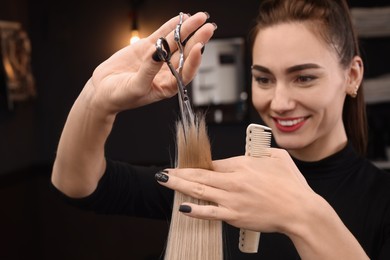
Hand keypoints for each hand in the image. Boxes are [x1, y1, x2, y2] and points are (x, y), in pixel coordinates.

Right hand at [86, 12, 215, 113]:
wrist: (102, 90)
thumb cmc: (120, 96)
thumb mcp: (136, 87)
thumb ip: (149, 71)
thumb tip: (158, 53)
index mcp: (168, 86)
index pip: (186, 72)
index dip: (193, 60)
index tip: (199, 47)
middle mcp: (167, 71)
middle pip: (185, 54)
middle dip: (197, 39)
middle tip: (208, 27)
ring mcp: (158, 58)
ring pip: (175, 42)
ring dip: (187, 29)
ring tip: (199, 18)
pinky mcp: (148, 48)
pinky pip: (162, 34)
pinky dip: (171, 25)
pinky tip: (182, 17)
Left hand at [157, 148, 314, 233]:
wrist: (301, 211)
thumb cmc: (292, 185)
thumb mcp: (278, 157)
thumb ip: (260, 152)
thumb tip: (249, 153)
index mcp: (243, 165)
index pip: (213, 163)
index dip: (197, 164)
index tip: (187, 165)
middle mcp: (234, 181)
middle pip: (200, 174)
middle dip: (178, 172)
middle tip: (164, 171)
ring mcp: (232, 200)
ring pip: (200, 191)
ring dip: (179, 185)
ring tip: (164, 181)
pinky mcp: (234, 216)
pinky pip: (210, 212)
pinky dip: (195, 210)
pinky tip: (182, 206)